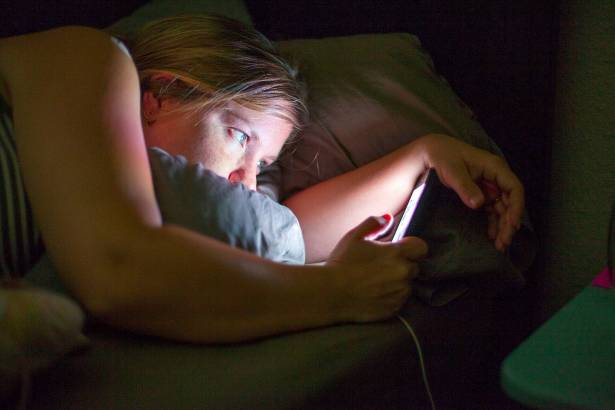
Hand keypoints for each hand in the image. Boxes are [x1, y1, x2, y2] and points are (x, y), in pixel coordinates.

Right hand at [326, 216, 427, 322]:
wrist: (330, 293)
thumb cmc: (341, 263)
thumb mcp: (354, 237)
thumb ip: (373, 224)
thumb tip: (387, 218)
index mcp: (396, 253)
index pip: (421, 247)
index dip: (411, 247)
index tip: (400, 249)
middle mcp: (402, 273)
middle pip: (414, 267)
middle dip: (402, 265)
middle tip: (381, 266)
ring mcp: (399, 293)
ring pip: (407, 285)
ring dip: (397, 282)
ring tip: (376, 281)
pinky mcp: (394, 309)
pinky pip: (400, 301)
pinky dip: (391, 297)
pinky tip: (374, 293)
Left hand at [416, 134, 523, 250]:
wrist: (433, 152)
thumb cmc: (445, 157)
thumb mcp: (453, 171)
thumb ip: (466, 187)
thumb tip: (479, 204)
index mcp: (495, 167)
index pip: (514, 188)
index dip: (516, 207)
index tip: (512, 225)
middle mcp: (496, 177)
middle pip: (510, 202)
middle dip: (509, 223)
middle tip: (504, 242)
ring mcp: (490, 186)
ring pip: (502, 209)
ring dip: (502, 226)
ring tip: (500, 245)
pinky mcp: (482, 193)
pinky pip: (491, 210)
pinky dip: (493, 222)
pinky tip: (491, 236)